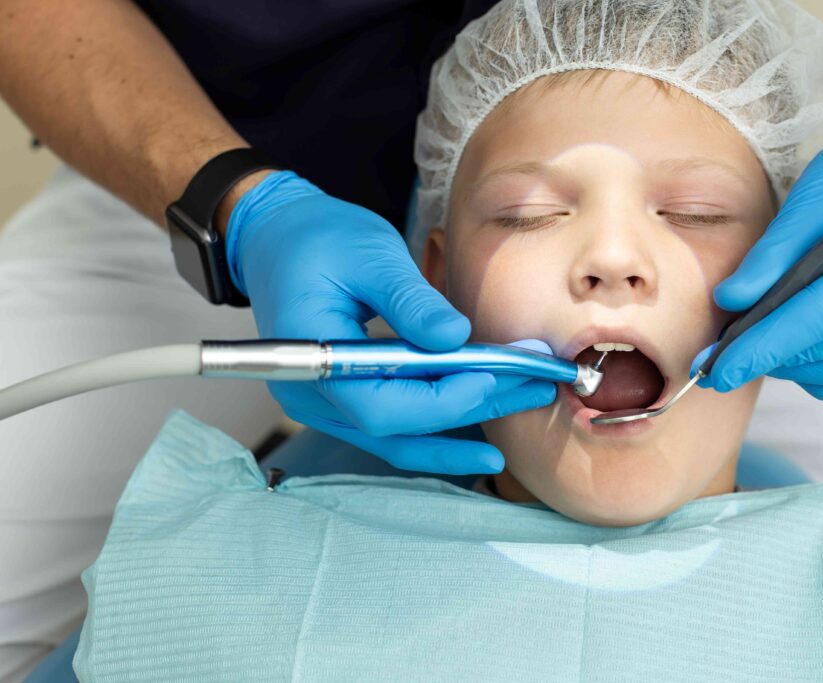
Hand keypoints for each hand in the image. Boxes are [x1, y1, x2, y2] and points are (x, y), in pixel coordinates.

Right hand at [226, 171, 554, 473]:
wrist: (277, 237)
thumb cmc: (315, 238)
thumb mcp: (368, 253)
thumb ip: (409, 300)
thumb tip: (456, 338)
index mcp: (307, 356)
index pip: (379, 405)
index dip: (440, 400)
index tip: (492, 376)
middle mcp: (311, 394)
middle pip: (396, 428)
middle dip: (468, 412)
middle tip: (531, 391)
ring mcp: (324, 402)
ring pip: (398, 436)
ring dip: (461, 427)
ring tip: (521, 406)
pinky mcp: (344, 396)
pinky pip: (394, 423)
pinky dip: (439, 420)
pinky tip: (483, 414)